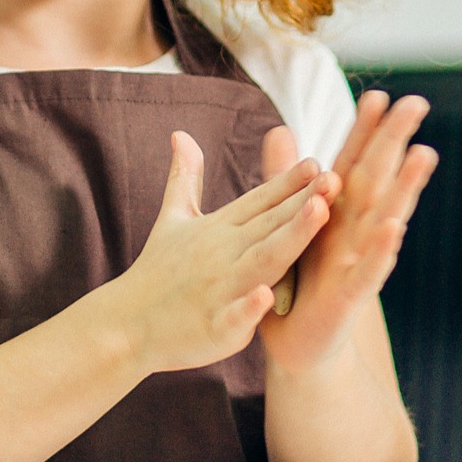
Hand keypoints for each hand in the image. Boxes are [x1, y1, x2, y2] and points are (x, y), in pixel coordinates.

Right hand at [107, 132, 328, 374]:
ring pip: (262, 261)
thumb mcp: (172, 219)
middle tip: (335, 177)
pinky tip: (267, 295)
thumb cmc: (156, 272)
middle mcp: (221, 254)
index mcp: (217, 230)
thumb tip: (180, 133)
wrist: (125, 325)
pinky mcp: (213, 327)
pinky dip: (249, 307)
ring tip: (318, 213)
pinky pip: (234, 317)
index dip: (289, 181)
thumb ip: (185, 177)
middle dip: (303, 201)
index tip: (318, 161)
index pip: (259, 200)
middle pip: (270, 224)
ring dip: (291, 238)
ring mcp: (218, 290)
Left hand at [259, 92, 437, 371]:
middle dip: (395, 141)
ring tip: (423, 154)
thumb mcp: (288, 223)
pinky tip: (396, 226)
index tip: (381, 94)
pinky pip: (369, 270)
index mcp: (337, 212)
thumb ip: (287, 179)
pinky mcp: (350, 296)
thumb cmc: (298, 280)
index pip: (353, 162)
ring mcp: (357, 262)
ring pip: (384, 217)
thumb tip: (280, 130)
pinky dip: (382, 249)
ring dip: (404, 187)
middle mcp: (355, 231)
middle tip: (417, 103)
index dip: (366, 130)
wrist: (295, 344)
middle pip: (378, 178)